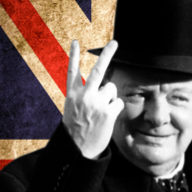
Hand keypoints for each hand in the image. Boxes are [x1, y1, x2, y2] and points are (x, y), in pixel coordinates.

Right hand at [62, 40, 122, 158]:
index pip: (72, 70)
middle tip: (115, 42)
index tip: (75, 42)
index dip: (73, 55)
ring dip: (110, 97)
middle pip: (98, 70)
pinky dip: (116, 108)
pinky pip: (118, 102)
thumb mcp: (74, 109)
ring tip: (102, 111)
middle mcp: (84, 95)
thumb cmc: (77, 130)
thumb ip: (84, 95)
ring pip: (111, 88)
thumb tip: (104, 86)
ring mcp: (96, 103)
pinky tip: (108, 118)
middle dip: (107, 54)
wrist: (77, 150)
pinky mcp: (108, 112)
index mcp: (73, 94)